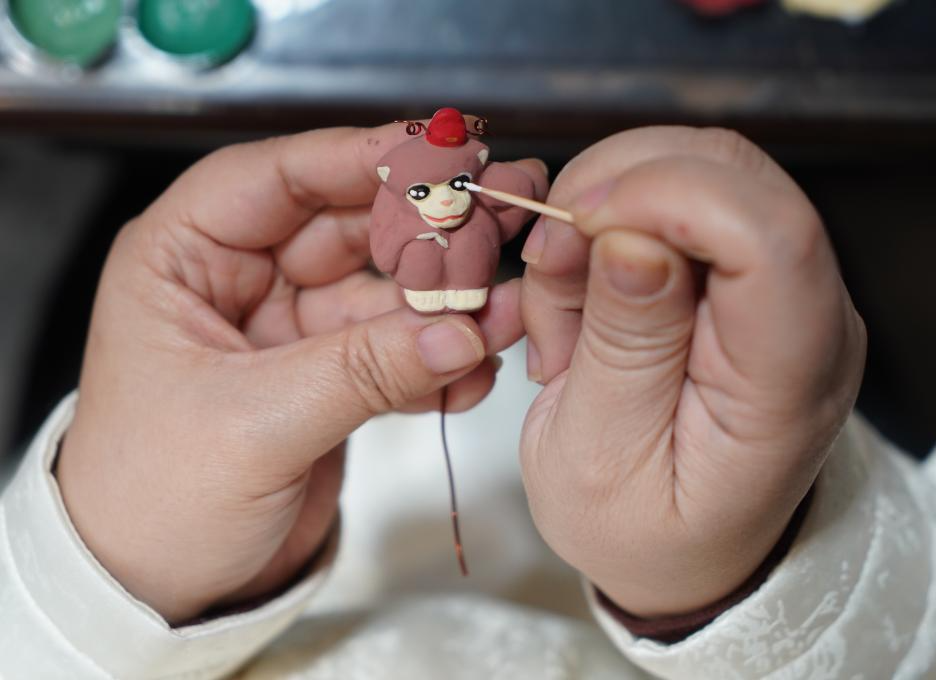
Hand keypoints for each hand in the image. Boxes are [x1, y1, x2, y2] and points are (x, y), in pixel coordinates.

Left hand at [58, 126, 547, 622]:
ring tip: (502, 317)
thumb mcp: (256, 424)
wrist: (157, 587)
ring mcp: (289, 327)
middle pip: (349, 227)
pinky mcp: (326, 374)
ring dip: (445, 305)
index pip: (279, 178)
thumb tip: (458, 331)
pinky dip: (436, 362)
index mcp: (183, 258)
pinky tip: (472, 373)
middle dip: (426, 232)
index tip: (438, 155)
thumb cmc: (151, 500)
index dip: (360, 159)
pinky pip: (394, 350)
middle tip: (499, 225)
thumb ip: (362, 370)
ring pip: (383, 291)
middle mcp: (239, 279)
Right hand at [519, 127, 864, 616]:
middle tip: (548, 261)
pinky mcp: (748, 273)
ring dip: (605, 208)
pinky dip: (609, 225)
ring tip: (564, 306)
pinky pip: (677, 201)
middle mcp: (810, 315)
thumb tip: (630, 235)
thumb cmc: (644, 527)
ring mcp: (785, 287)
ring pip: (698, 166)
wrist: (689, 552)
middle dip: (619, 186)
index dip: (667, 197)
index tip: (577, 225)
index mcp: (788, 380)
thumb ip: (622, 345)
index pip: (769, 236)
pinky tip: (584, 299)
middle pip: (734, 172)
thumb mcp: (600, 457)